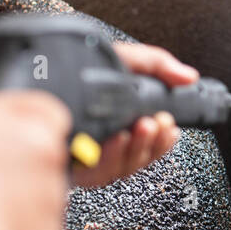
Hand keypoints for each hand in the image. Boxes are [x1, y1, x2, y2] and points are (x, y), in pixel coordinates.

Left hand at [70, 43, 199, 187]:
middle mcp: (107, 144)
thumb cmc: (79, 66)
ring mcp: (90, 157)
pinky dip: (110, 156)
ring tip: (142, 127)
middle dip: (154, 142)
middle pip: (141, 158)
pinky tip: (116, 140)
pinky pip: (97, 171)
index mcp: (122, 125)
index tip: (172, 127)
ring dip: (136, 148)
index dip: (165, 140)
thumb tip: (188, 77)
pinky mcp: (72, 166)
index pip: (152, 144)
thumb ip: (159, 65)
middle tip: (157, 123)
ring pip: (123, 167)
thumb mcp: (125, 59)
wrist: (42, 68)